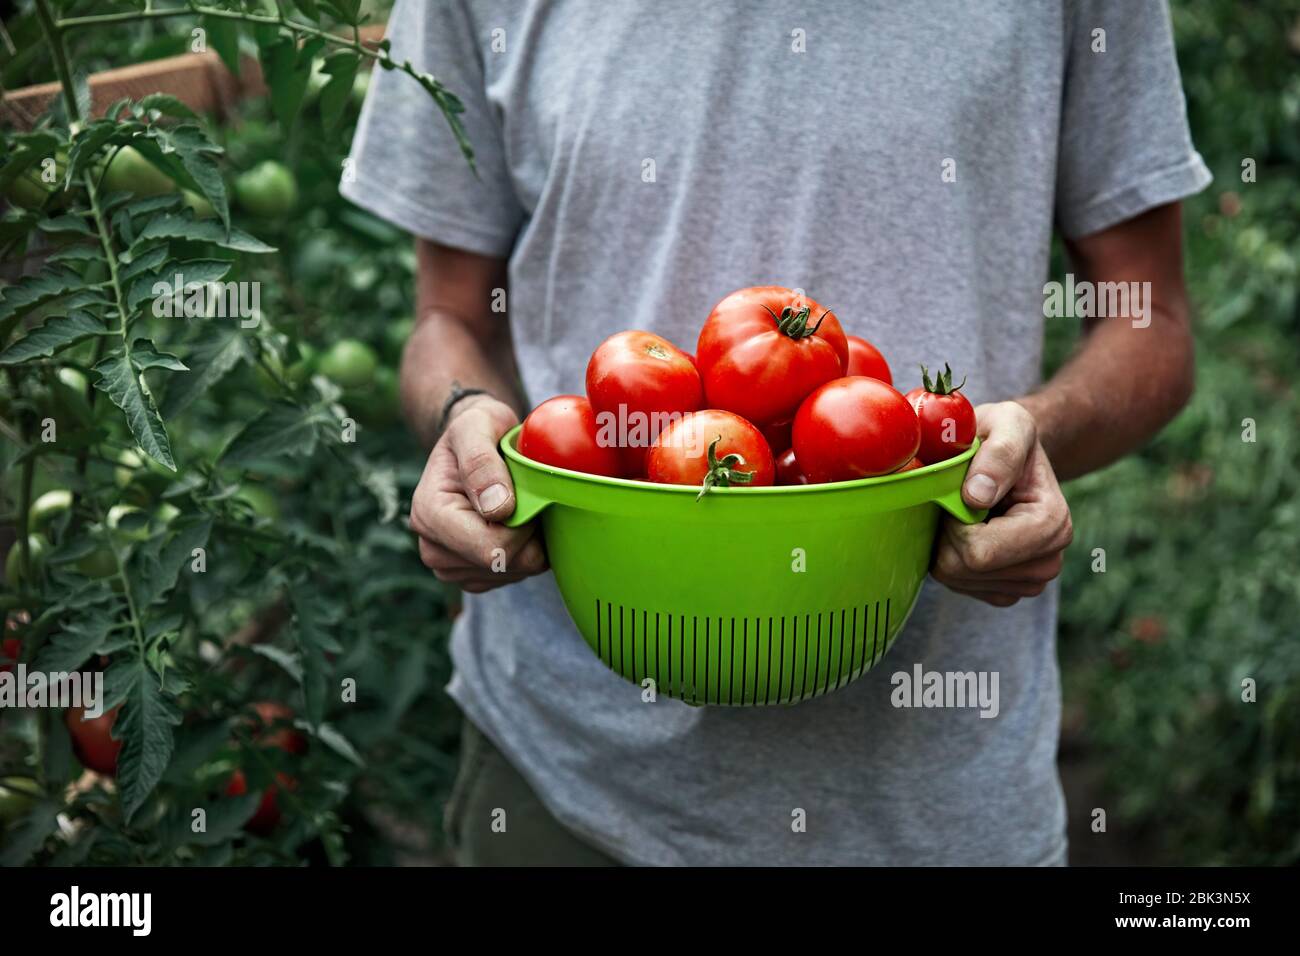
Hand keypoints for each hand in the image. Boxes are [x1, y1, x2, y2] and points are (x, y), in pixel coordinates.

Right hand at [410, 396, 547, 592]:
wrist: (474, 443)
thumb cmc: (477, 428)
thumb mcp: (478, 425)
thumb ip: (481, 461)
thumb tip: (497, 508)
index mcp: (429, 514)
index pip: (490, 548)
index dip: (522, 526)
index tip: (525, 493)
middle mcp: (432, 548)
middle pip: (502, 564)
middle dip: (527, 534)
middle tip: (525, 497)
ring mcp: (449, 567)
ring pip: (513, 573)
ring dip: (528, 542)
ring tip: (518, 507)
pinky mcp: (469, 576)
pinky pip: (513, 576)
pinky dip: (524, 552)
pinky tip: (517, 524)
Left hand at [931, 401, 1072, 606]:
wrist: (1011, 453)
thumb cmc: (1005, 435)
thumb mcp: (1007, 423)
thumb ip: (999, 452)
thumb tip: (978, 496)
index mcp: (1052, 524)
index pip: (979, 553)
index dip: (954, 522)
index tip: (961, 493)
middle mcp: (1048, 561)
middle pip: (966, 571)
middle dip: (949, 535)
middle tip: (959, 503)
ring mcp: (1029, 581)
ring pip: (959, 581)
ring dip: (948, 546)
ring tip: (966, 514)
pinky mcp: (1008, 591)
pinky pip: (960, 588)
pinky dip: (953, 559)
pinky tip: (966, 533)